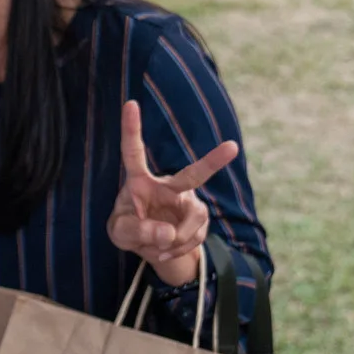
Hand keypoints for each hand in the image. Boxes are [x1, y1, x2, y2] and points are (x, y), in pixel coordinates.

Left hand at [106, 100, 237, 284]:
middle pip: (193, 174)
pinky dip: (179, 249)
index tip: (129, 103)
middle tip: (233, 147)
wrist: (151, 246)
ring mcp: (187, 201)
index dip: (131, 129)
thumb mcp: (121, 234)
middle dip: (213, 162)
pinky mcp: (199, 219)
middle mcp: (168, 185)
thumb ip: (137, 231)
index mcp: (140, 180)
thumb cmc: (130, 229)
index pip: (134, 153)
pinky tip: (166, 250)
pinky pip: (196, 237)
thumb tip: (168, 233)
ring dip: (176, 240)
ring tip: (158, 248)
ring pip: (193, 221)